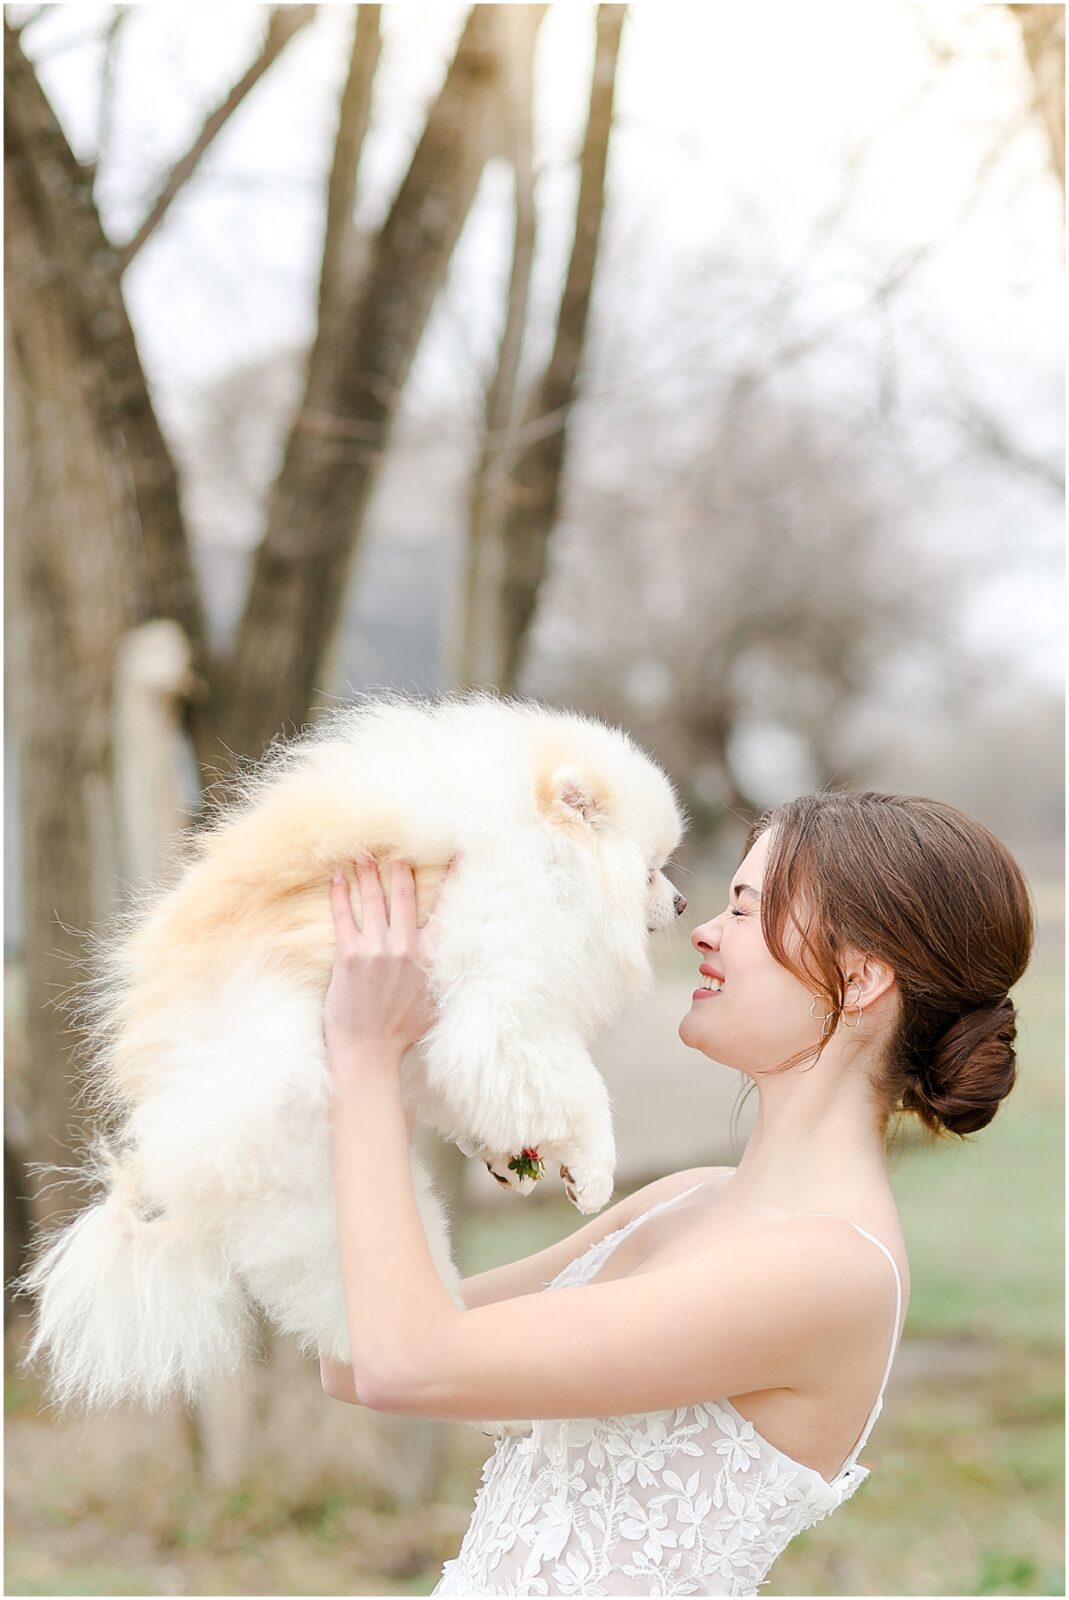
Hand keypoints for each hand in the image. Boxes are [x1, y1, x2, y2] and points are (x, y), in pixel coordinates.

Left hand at [324, 859, 439, 1063]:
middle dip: (401, 868)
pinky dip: (340, 895)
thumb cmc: (401, 1031)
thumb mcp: (434, 1000)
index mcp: (431, 957)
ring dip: (368, 874)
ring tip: (362, 855)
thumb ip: (441, 972)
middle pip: (405, 895)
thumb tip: (451, 953)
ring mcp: (377, 950)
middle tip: (396, 847)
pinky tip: (337, 880)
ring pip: (374, 900)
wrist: (369, 1052)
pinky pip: (344, 916)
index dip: (452, 879)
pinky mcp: (349, 956)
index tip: (458, 854)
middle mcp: (406, 947)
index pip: (446, 909)